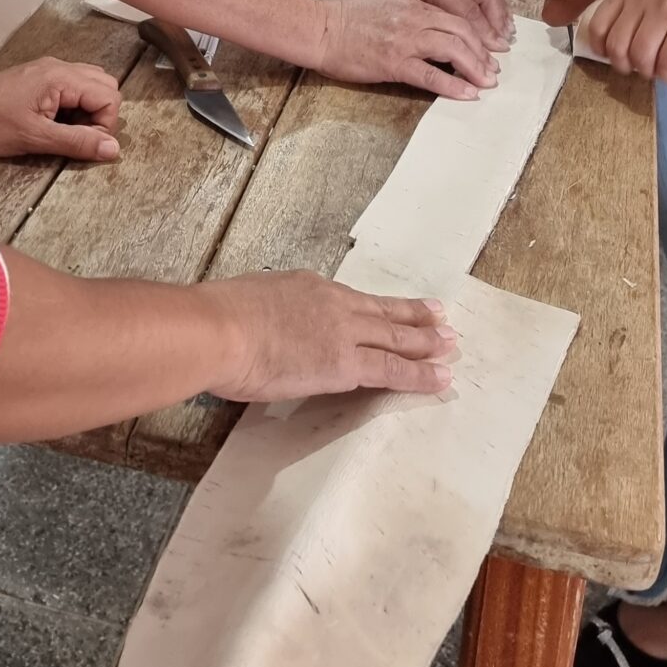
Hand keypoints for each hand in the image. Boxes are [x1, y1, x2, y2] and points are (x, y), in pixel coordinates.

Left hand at [0, 58, 121, 161]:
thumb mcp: (35, 138)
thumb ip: (77, 141)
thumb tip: (114, 149)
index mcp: (62, 78)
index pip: (109, 96)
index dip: (103, 125)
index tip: (81, 143)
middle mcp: (61, 67)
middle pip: (106, 86)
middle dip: (100, 115)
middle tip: (76, 136)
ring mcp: (51, 70)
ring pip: (91, 84)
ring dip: (88, 110)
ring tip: (66, 130)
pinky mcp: (41, 77)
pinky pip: (74, 86)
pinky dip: (75, 105)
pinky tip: (55, 121)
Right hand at [204, 271, 455, 400]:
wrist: (219, 329)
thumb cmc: (217, 318)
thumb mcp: (245, 301)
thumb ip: (262, 313)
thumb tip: (257, 324)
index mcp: (306, 287)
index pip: (351, 300)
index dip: (377, 304)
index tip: (394, 305)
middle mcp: (333, 304)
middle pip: (383, 312)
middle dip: (414, 317)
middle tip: (441, 318)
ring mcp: (342, 333)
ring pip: (396, 338)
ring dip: (426, 343)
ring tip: (450, 345)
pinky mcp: (345, 365)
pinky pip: (392, 370)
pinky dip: (419, 375)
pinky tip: (439, 378)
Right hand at [311, 0, 498, 99]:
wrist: (320, 28)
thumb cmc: (346, 20)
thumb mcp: (385, 6)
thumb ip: (410, 14)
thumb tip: (433, 29)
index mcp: (413, 4)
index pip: (455, 17)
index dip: (476, 35)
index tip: (485, 50)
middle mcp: (414, 18)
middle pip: (462, 31)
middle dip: (482, 53)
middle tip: (492, 70)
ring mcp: (405, 40)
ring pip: (453, 50)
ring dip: (475, 68)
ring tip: (486, 83)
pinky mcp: (394, 62)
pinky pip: (431, 74)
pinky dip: (453, 85)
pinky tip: (467, 93)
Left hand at [583, 0, 666, 81]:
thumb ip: (637, 5)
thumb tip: (618, 41)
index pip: (599, 25)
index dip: (602, 49)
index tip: (613, 58)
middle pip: (617, 47)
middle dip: (625, 66)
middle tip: (640, 69)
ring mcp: (666, 11)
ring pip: (640, 58)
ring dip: (648, 71)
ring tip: (659, 69)